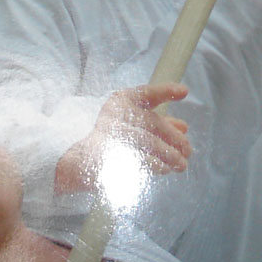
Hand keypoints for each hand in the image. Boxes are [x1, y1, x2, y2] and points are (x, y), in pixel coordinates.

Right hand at [55, 83, 191, 193]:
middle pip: (151, 123)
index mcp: (119, 102)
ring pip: (147, 143)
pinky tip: (164, 170)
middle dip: (174, 138)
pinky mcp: (105, 158)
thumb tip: (184, 127)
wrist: (72, 160)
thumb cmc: (109, 139)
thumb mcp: (131, 124)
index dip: (165, 91)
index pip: (145, 93)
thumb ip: (157, 123)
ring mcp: (107, 136)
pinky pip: (136, 161)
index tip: (184, 92)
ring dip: (169, 155)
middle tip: (189, 151)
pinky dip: (155, 166)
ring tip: (181, 164)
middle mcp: (112, 115)